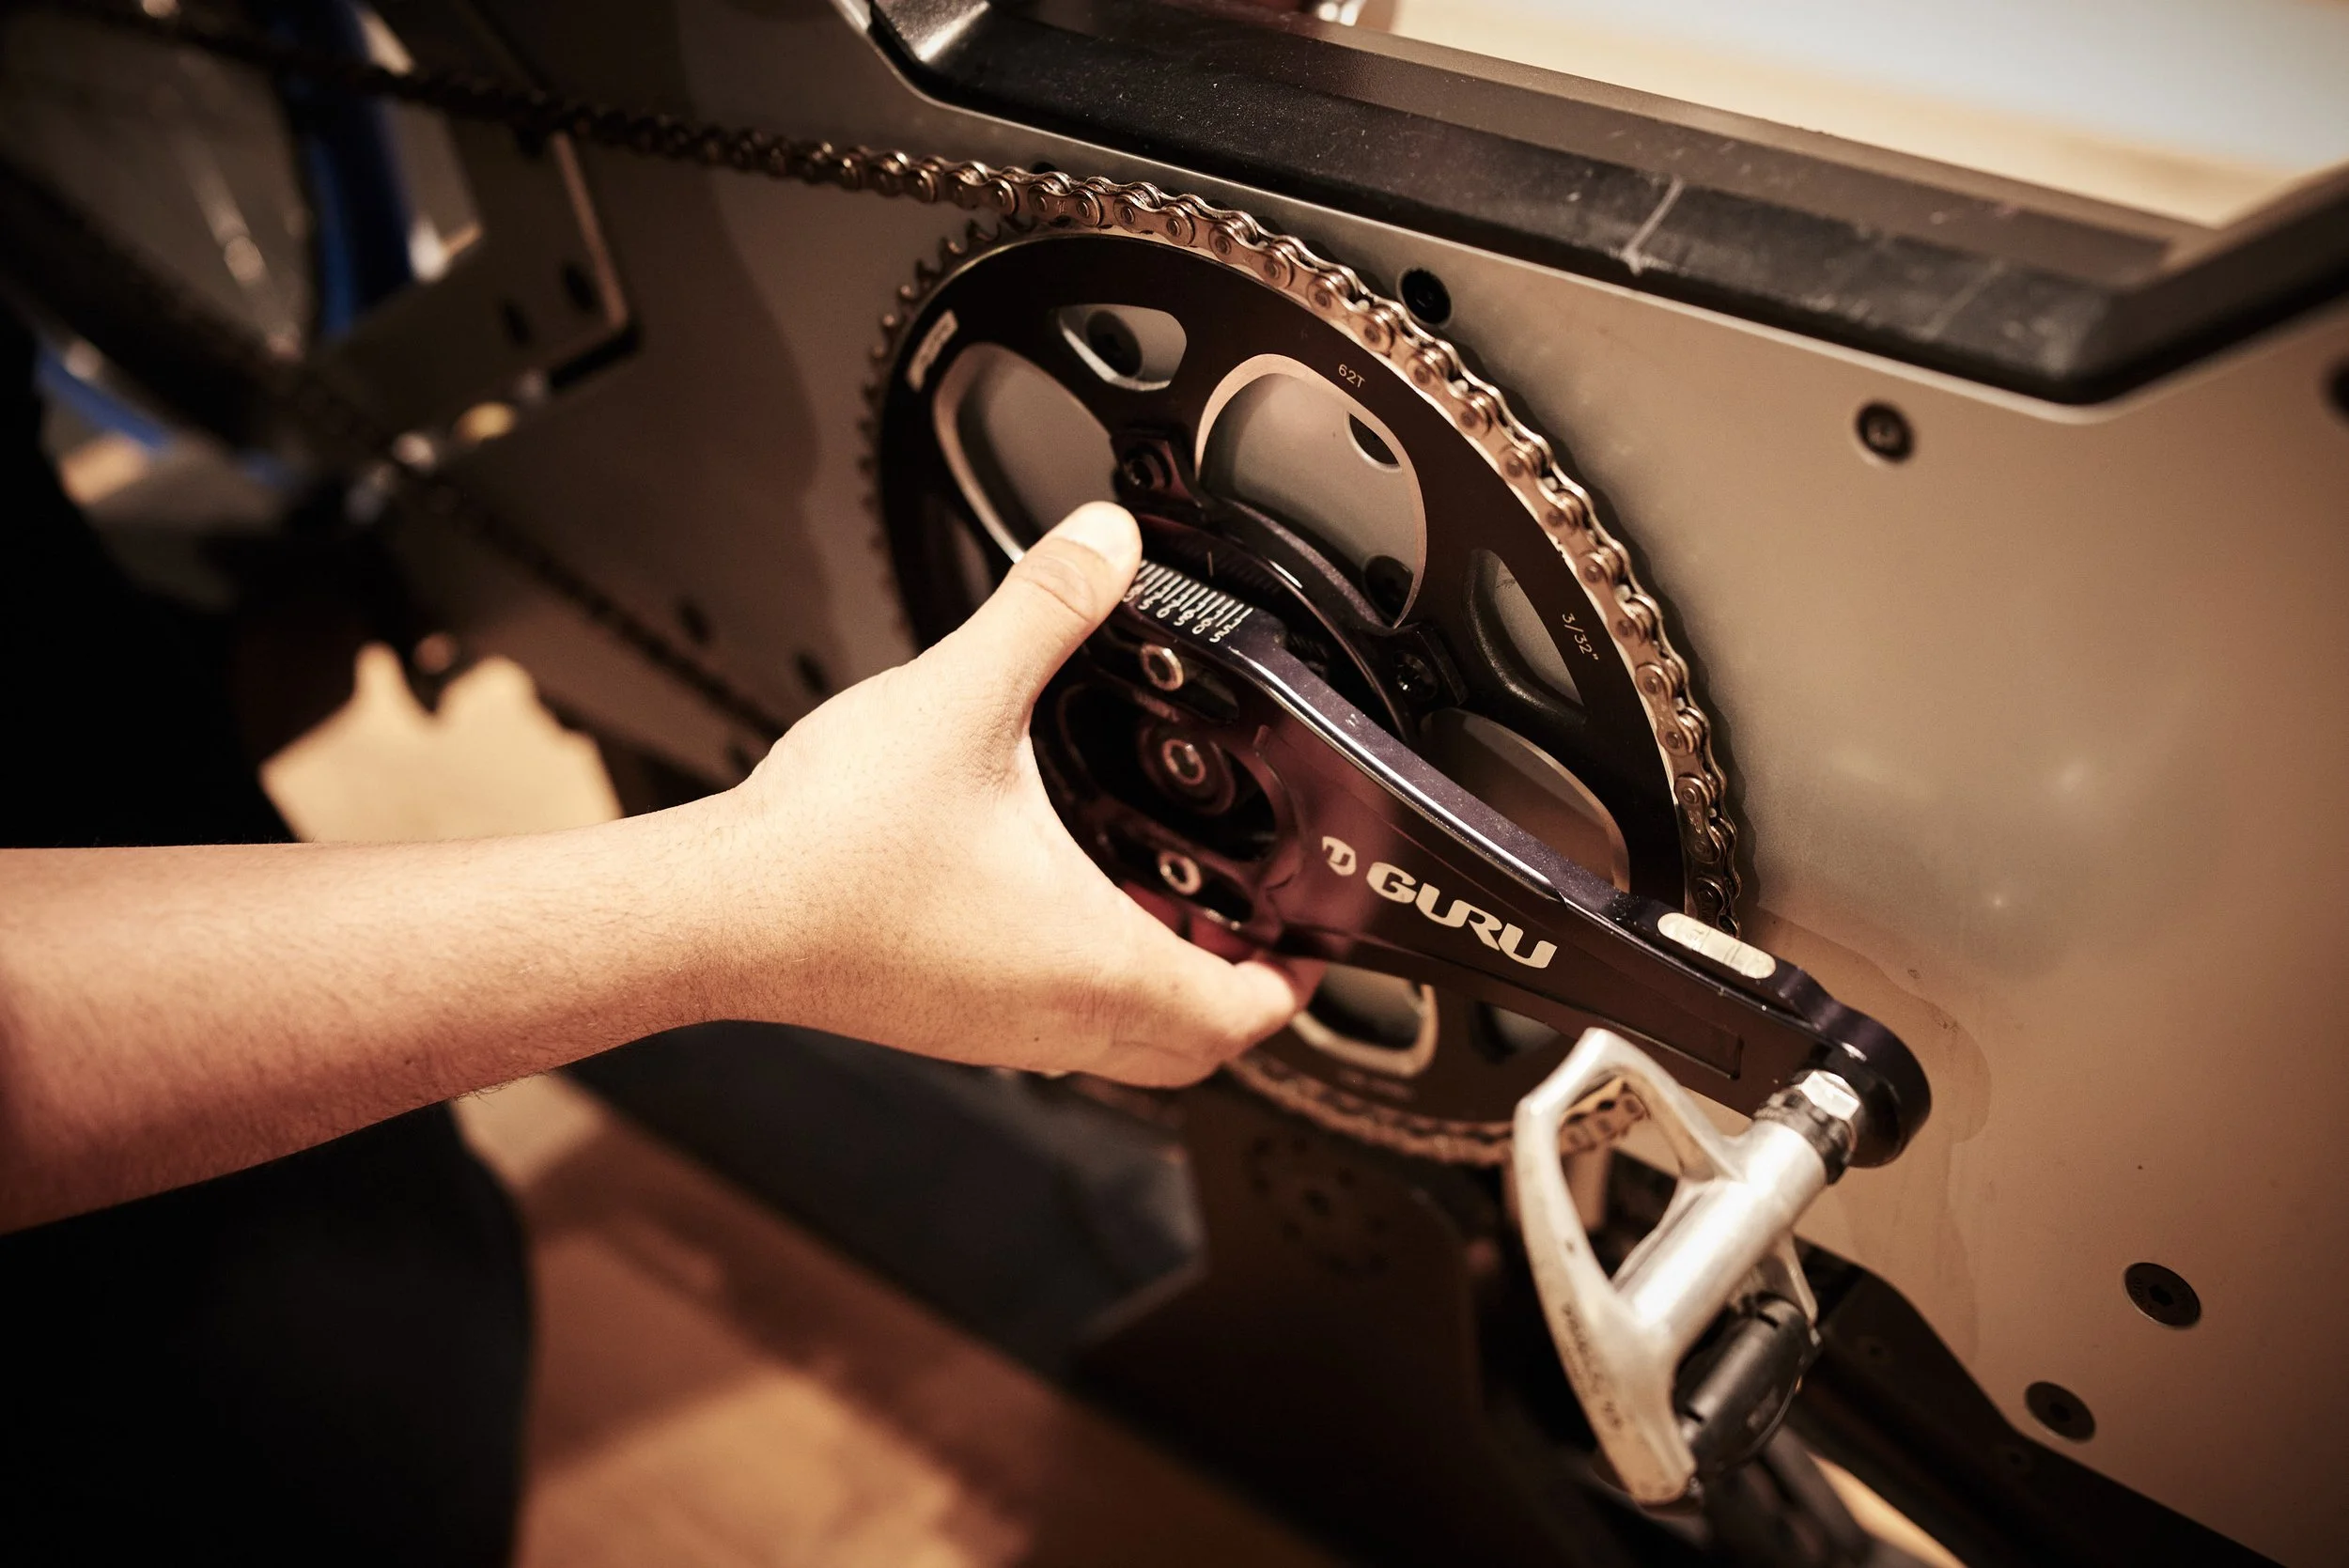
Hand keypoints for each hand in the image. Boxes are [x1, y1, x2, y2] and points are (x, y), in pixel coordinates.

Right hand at [701, 502, 1312, 1084]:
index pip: (1238, 1016)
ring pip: (1118, 1040)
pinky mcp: (944, 1017)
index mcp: (1090, 961)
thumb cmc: (830, 846)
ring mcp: (994, 1029)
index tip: (1310, 947)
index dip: (1293, 985)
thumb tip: (1104, 543)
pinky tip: (1053, 899)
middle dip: (1236, 986)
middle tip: (1249, 923)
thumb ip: (1047, 607)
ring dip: (1159, 983)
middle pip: (1190, 1048)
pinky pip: (1052, 1023)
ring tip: (1162, 900)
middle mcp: (1051, 1017)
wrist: (718, 911)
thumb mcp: (965, 696)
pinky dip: (1087, 980)